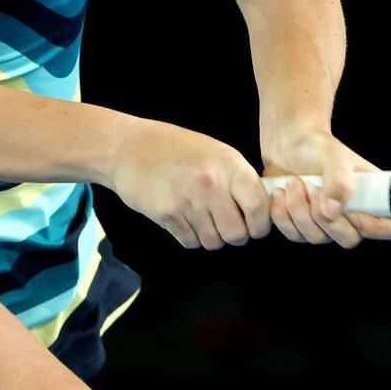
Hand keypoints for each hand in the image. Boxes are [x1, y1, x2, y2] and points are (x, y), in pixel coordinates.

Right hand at [108, 119, 272, 249]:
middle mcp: (212, 184)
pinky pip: (190, 242)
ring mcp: (189, 201)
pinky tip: (184, 218)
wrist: (129, 148)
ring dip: (211, 237)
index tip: (255, 225)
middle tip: (226, 225)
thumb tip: (261, 207)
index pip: (259, 208)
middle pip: (237, 234)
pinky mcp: (168, 215)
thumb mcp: (215, 152)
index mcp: (230, 165)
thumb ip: (238, 178)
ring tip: (202, 218)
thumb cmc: (174, 147)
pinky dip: (190, 236)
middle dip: (234, 235)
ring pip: (213, 242)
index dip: (260, 224)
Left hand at [262, 128, 390, 248]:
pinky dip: (283, 214)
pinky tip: (282, 193)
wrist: (288, 146)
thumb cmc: (319, 147)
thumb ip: (339, 181)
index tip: (354, 210)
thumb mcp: (334, 156)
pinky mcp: (302, 228)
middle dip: (327, 216)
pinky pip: (294, 235)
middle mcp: (353, 216)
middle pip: (350, 240)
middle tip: (313, 188)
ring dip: (300, 209)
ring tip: (295, 182)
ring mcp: (328, 226)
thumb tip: (332, 212)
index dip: (378, 227)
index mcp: (373, 198)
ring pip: (317, 238)